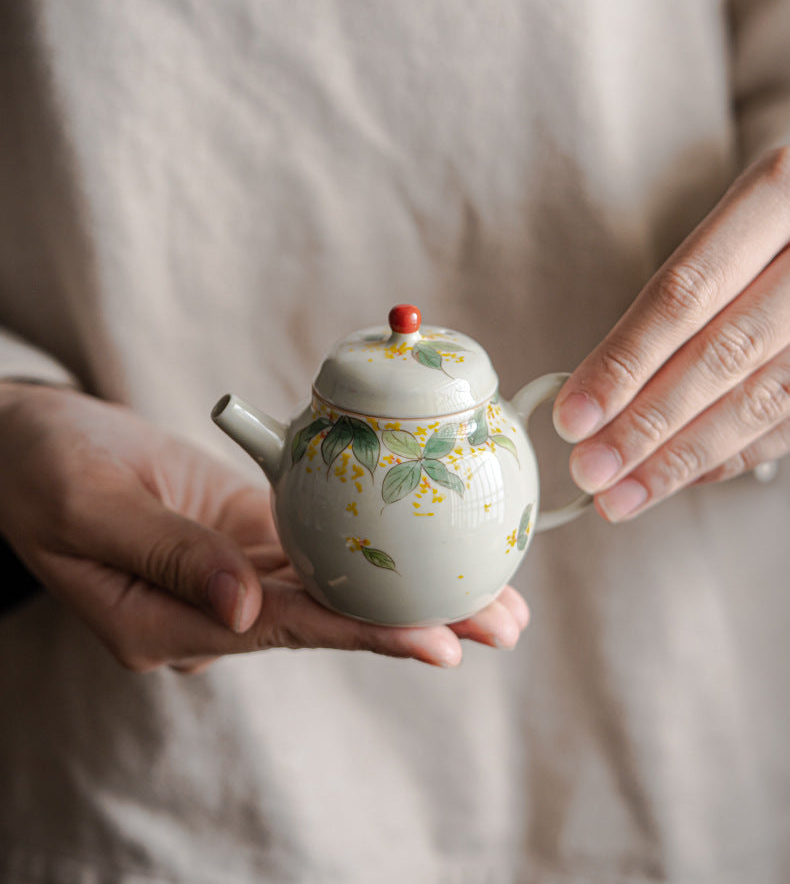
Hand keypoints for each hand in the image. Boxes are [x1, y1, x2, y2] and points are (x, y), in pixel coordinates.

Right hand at [0, 383, 527, 671]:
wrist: (26, 444)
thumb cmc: (42, 469)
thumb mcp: (91, 504)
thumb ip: (168, 555)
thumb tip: (248, 608)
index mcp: (168, 625)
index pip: (286, 629)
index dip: (366, 632)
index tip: (442, 639)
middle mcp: (212, 613)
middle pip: (329, 619)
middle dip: (416, 621)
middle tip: (503, 624)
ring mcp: (232, 576)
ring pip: (334, 588)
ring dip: (411, 590)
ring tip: (494, 599)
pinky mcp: (244, 537)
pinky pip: (316, 548)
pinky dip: (372, 548)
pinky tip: (425, 545)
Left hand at [553, 146, 789, 520]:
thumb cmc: (789, 212)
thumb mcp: (745, 212)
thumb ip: (686, 290)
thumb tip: (599, 385)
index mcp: (780, 194)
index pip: (685, 294)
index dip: (625, 362)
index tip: (572, 416)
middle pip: (722, 355)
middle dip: (648, 424)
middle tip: (591, 469)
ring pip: (761, 399)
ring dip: (684, 456)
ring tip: (624, 493)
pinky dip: (733, 453)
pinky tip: (684, 475)